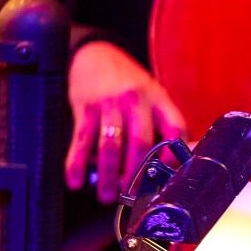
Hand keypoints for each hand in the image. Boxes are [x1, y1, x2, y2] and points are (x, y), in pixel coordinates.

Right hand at [66, 41, 186, 203]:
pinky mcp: (85, 106)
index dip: (175, 155)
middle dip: (137, 174)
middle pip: (141, 142)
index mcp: (159, 99)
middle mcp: (136, 100)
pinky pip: (81, 140)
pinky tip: (75, 181)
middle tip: (132, 196)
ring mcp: (109, 103)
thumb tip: (173, 160)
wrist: (94, 54)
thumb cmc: (128, 81)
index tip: (168, 176)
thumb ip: (161, 121)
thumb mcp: (152, 94)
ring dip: (108, 175)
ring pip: (111, 146)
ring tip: (107, 196)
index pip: (175, 128)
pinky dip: (77, 163)